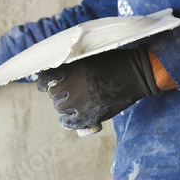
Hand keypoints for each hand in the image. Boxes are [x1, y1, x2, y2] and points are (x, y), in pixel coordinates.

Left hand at [37, 46, 158, 130]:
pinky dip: (66, 121)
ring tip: (73, 102)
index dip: (44, 83)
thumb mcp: (89, 56)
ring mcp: (79, 103)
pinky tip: (66, 120)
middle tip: (69, 91)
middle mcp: (70, 86)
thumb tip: (58, 72)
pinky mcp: (88, 115)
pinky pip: (70, 122)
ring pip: (61, 108)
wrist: (134, 74)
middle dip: (58, 93)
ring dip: (64, 106)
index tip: (46, 85)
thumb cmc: (113, 61)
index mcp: (68, 70)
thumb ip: (72, 65)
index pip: (45, 79)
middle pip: (53, 94)